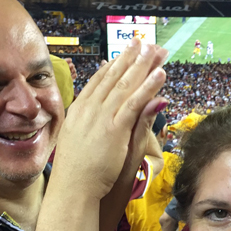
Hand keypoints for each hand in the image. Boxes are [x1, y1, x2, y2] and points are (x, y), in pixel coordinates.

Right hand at [52, 39, 166, 200]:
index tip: (127, 52)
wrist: (71, 188)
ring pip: (125, 86)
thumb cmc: (76, 169)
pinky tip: (159, 75)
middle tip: (146, 43)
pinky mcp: (114, 130)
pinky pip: (134, 104)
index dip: (116, 64)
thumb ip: (93, 121)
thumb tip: (99, 106)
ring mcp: (101, 118)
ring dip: (142, 66)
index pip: (100, 80)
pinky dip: (147, 88)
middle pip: (114, 78)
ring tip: (155, 51)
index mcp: (80, 109)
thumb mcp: (81, 139)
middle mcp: (90, 108)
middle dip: (132, 59)